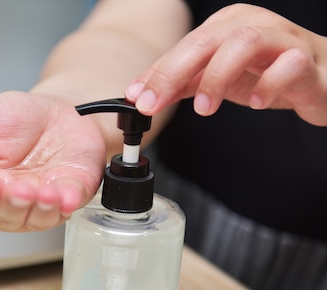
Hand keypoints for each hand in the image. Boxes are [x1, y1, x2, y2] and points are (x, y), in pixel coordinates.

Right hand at [0, 91, 106, 231]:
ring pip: (35, 218)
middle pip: (3, 216)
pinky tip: (64, 198)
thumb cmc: (14, 120)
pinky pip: (68, 207)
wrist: (58, 109)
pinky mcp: (70, 196)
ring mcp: (39, 204)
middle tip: (17, 189)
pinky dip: (66, 204)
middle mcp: (8, 202)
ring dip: (39, 209)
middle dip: (10, 204)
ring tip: (43, 193)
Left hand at [125, 4, 326, 125]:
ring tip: (203, 108)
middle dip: (173, 72)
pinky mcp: (308, 60)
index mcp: (225, 26)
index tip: (136, 99)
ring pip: (244, 43)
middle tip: (154, 103)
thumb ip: (180, 84)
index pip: (183, 46)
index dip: (157, 72)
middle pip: (206, 40)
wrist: (321, 78)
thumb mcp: (215, 77)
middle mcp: (252, 25)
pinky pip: (290, 64)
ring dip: (217, 76)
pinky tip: (256, 103)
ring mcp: (282, 39)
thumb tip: (140, 94)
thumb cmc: (266, 72)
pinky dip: (269, 83)